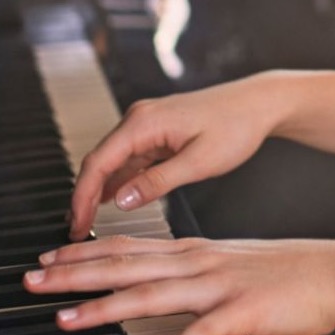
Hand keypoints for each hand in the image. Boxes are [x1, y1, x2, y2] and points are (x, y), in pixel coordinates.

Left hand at [26, 236, 334, 334]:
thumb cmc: (284, 274)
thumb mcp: (227, 264)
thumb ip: (190, 272)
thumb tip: (155, 281)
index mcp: (192, 252)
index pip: (126, 248)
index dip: (82, 253)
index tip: (45, 259)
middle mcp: (197, 263)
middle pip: (124, 266)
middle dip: (73, 274)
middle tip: (30, 280)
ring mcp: (219, 285)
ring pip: (152, 295)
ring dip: (105, 308)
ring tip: (66, 319)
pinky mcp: (244, 311)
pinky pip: (207, 332)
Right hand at [68, 77, 286, 239]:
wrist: (259, 104)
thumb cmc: (236, 126)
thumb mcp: (199, 162)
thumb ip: (157, 182)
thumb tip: (120, 200)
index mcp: (144, 123)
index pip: (98, 162)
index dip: (82, 196)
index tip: (75, 224)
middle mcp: (139, 119)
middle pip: (98, 161)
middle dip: (84, 196)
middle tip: (76, 230)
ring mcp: (146, 125)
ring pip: (112, 161)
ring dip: (99, 190)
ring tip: (89, 222)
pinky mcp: (157, 133)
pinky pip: (130, 159)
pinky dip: (119, 181)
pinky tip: (113, 202)